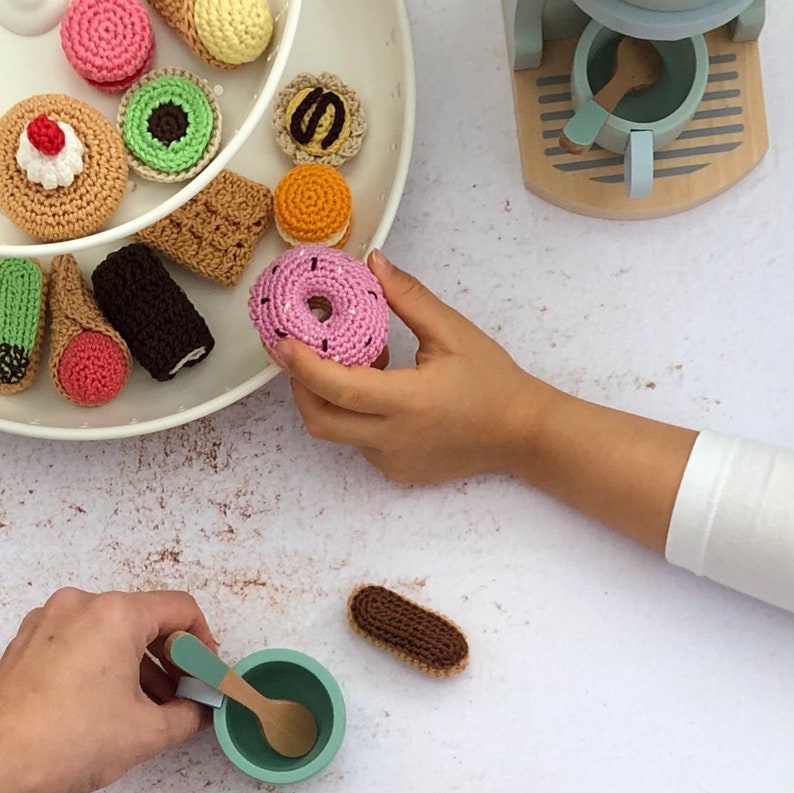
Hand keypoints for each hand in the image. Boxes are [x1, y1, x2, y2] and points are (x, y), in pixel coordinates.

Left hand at [0, 588, 216, 792]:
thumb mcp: (147, 733)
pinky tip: (106, 700)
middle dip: (170, 656)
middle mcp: (84, 603)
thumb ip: (188, 714)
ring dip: (137, 661)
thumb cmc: (66, 741)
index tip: (205, 671)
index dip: (203, 641)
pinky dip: (102, 661)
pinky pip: (81, 638)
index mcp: (117, 613)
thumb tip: (200, 709)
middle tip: (181, 691)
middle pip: (146, 618)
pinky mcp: (27, 639)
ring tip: (146, 702)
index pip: (181, 609)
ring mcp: (50, 619)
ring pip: (112, 629)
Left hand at [275, 250, 554, 484]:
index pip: (338, 388)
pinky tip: (383, 395)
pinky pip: (360, 443)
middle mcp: (393, 439)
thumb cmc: (492, 381)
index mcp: (408, 402)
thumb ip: (408, 297)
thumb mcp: (453, 332)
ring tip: (361, 367)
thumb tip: (372, 261)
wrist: (520, 434)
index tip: (282, 341)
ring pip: (339, 432)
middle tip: (304, 354)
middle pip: (320, 421)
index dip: (303, 365)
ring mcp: (393, 461)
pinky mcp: (397, 471)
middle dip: (301, 387)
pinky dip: (357, 416)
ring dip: (333, 399)